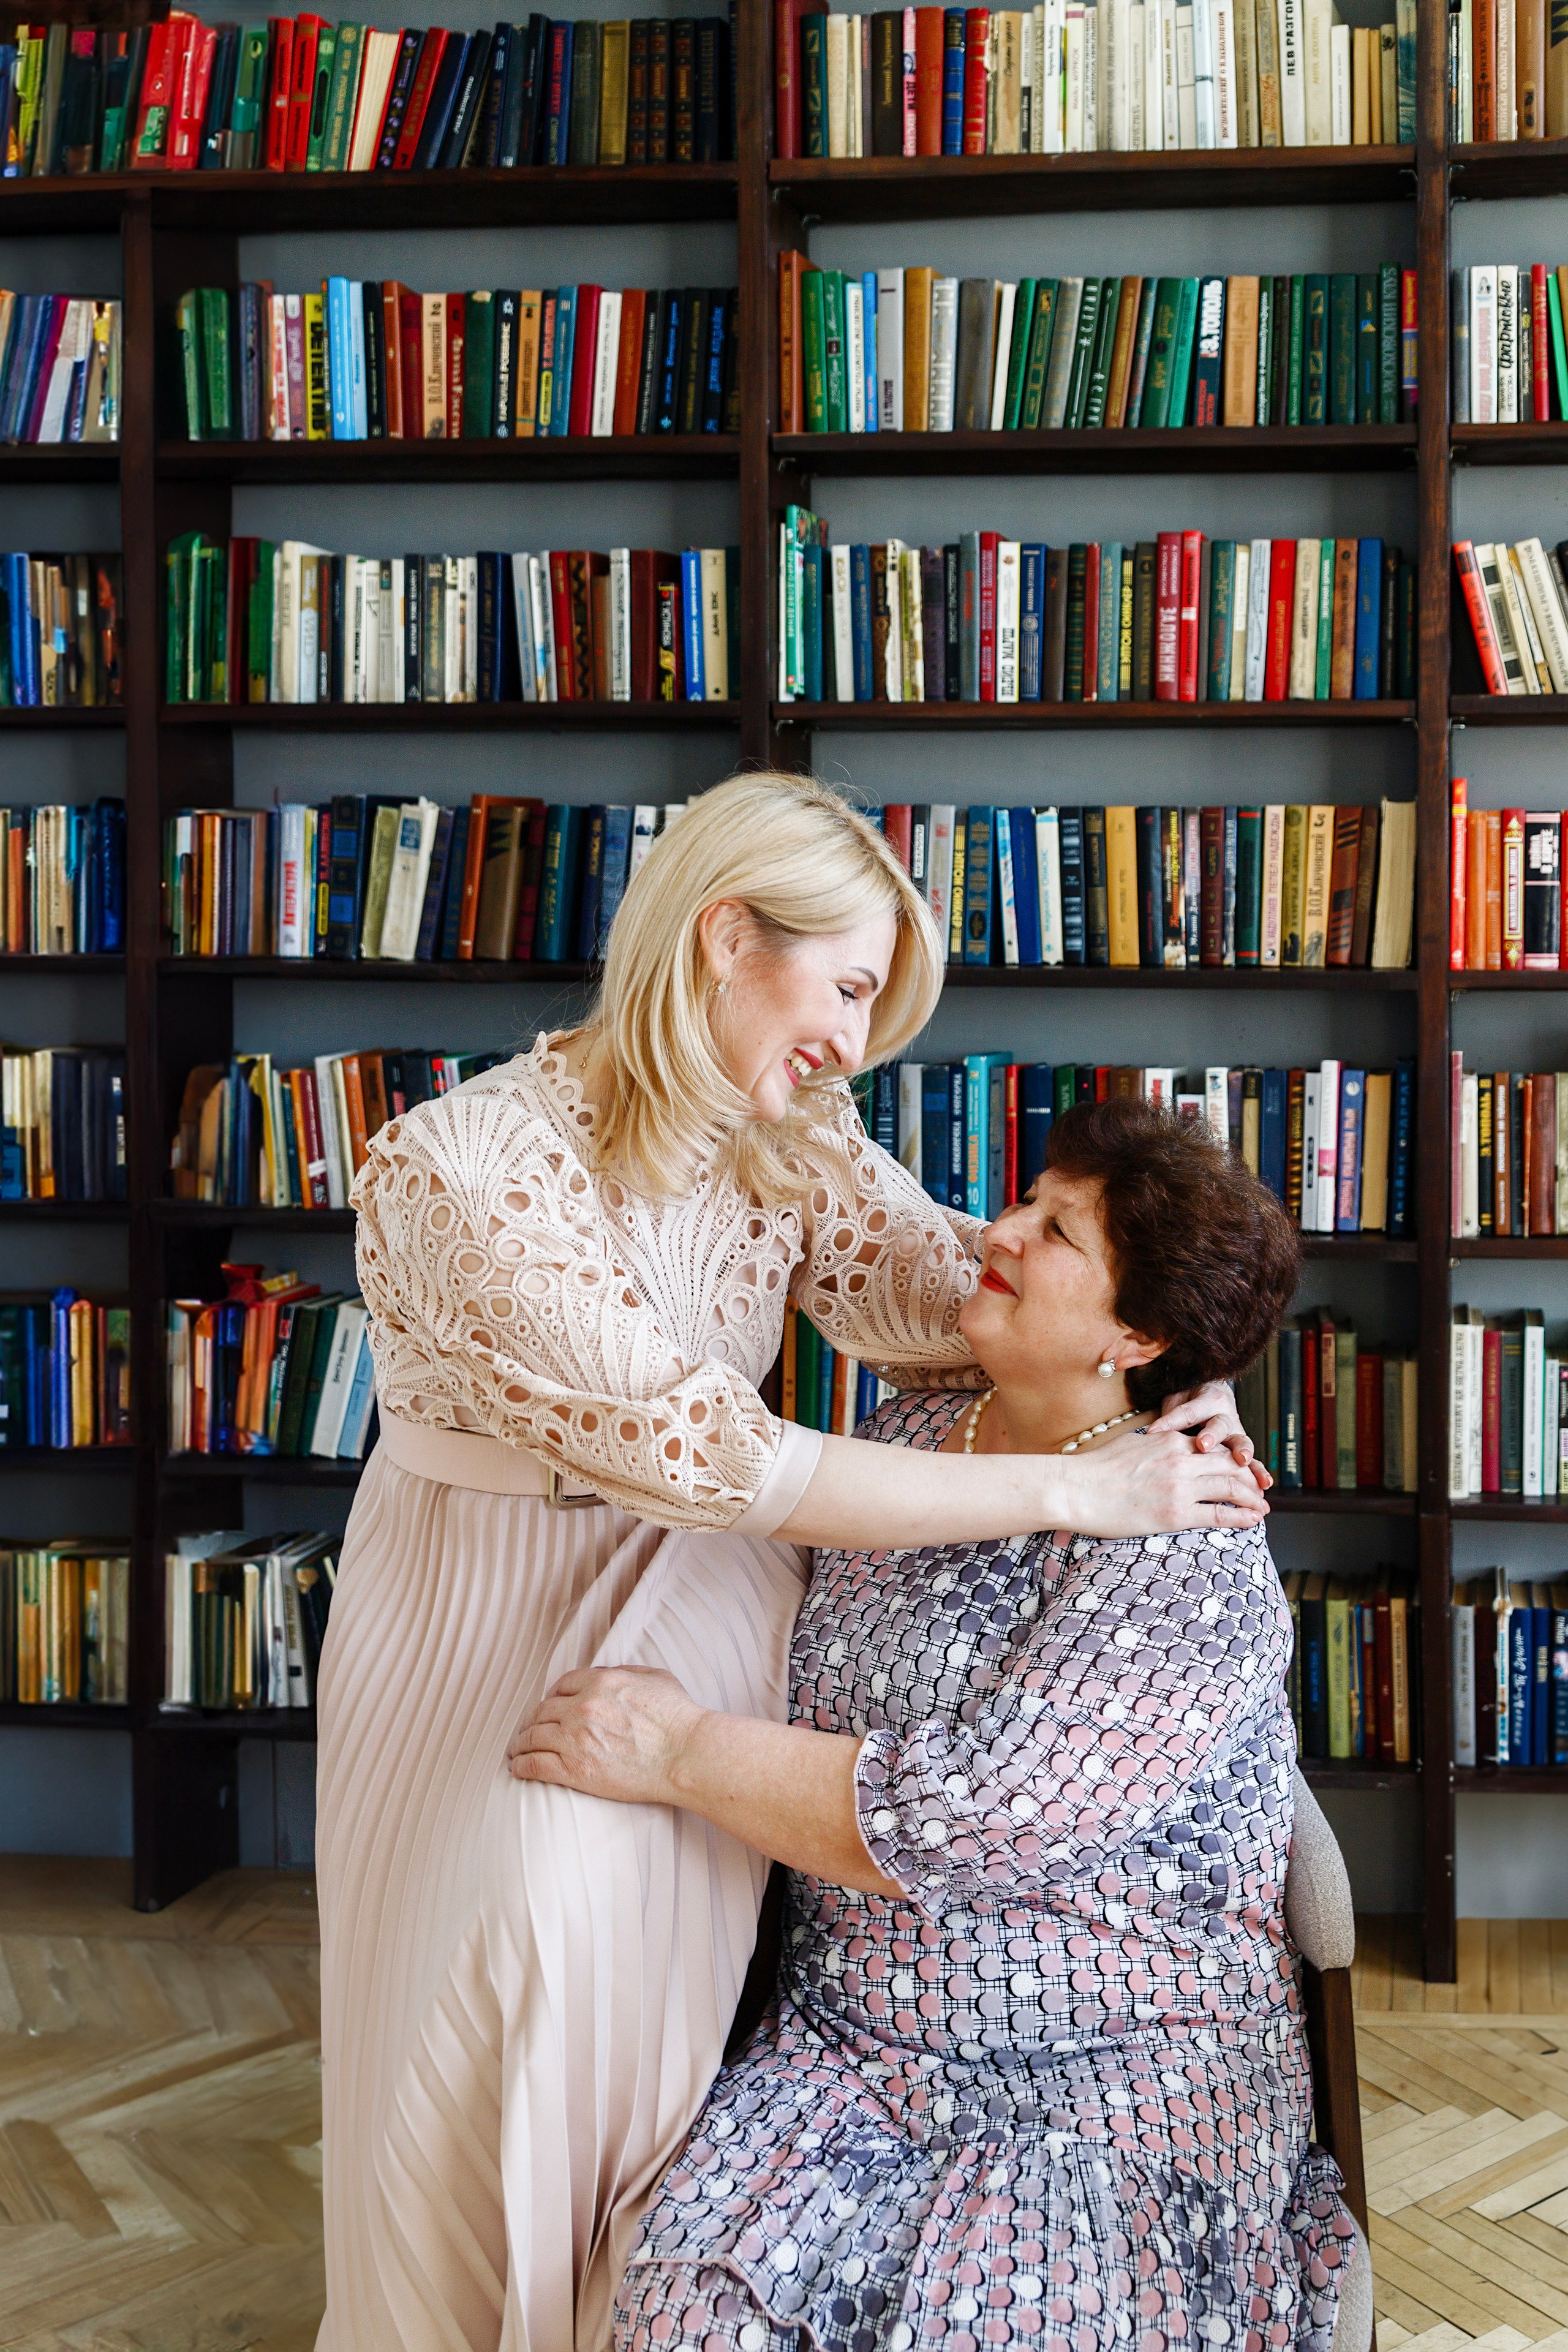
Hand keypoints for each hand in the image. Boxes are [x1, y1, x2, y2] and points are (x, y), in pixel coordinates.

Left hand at [507, 1666, 703, 1806]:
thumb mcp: (654, 1678)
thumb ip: (625, 1672)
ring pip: (533, 1737)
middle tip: (527, 1730)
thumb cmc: (678, 1717)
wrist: (685, 1754)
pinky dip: (521, 1765)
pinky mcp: (575, 1770)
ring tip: (516, 1751)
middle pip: (542, 1711)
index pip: (561, 1686)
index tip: (548, 1707)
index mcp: (600, 1682)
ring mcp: (576, 1739)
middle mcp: (582, 1707)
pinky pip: (535, 1764)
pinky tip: (517, 1767)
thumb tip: (608, 1674)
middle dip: (532, 1721)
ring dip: (521, 1743)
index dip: (551, 1697)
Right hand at [1055, 1422, 1268, 1535]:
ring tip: (1263, 1507)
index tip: (1244, 1469)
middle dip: (1252, 1478)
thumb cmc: (1095, 1469)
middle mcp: (1181, 1458)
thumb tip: (1169, 1448)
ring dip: (1253, 1497)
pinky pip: (1220, 1514)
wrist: (1075, 1488)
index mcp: (1171, 1440)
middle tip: (1262, 1489)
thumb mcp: (1133, 1445)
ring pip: (1233, 1487)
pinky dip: (1242, 1517)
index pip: (1215, 1447)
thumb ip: (1159, 1445)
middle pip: (1232, 1464)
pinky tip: (1253, 1520)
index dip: (1236, 1459)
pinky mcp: (1175, 1513)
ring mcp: (1180, 1486)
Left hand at [1146, 1378, 1272, 1491]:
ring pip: (1240, 1440)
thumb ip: (1169, 1418)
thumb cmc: (1189, 1402)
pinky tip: (1264, 1483)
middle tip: (1203, 1444)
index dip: (1171, 1420)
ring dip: (1241, 1451)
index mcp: (1207, 1399)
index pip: (1188, 1411)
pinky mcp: (1242, 1450)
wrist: (1209, 1397)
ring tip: (1242, 1460)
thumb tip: (1153, 1434)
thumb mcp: (1177, 1401)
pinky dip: (1258, 1471)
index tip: (1155, 1431)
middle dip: (1212, 1434)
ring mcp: (1236, 1433)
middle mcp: (1225, 1415)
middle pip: (1219, 1424)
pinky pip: (1253, 1461)